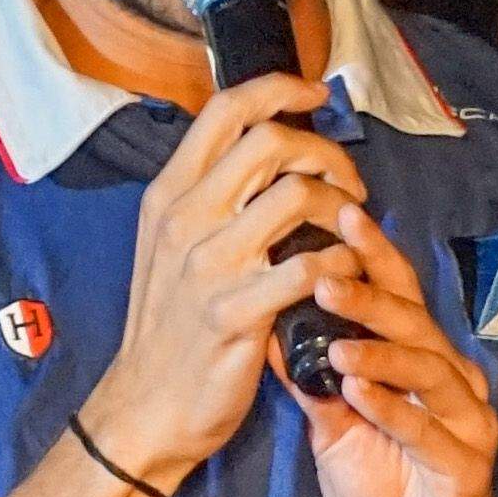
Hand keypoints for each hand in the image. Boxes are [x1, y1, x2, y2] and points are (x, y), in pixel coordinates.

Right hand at [81, 74, 366, 484]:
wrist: (146, 407)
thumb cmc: (169, 326)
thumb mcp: (168, 246)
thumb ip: (209, 196)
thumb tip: (265, 150)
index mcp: (169, 195)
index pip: (225, 111)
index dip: (280, 89)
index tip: (318, 94)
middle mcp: (185, 219)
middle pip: (272, 142)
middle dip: (327, 154)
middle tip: (349, 184)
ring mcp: (209, 266)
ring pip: (298, 196)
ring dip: (342, 208)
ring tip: (352, 231)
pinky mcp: (237, 313)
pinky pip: (310, 266)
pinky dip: (343, 263)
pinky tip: (347, 274)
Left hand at [290, 203, 497, 496]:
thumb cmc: (384, 491)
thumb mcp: (335, 431)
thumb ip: (311, 382)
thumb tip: (265, 326)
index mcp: (422, 362)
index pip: (398, 295)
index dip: (371, 254)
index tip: (338, 214)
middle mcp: (452, 380)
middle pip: (415, 322)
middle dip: (370, 294)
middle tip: (325, 273)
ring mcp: (468, 421)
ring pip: (427, 369)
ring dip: (380, 350)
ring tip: (334, 339)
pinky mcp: (468, 467)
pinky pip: (428, 431)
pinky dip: (393, 409)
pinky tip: (357, 394)